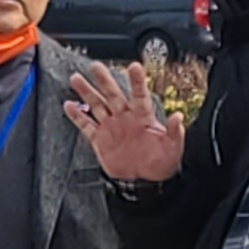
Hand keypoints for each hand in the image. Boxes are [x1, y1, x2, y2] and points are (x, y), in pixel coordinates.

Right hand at [62, 62, 187, 181]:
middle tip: (95, 66)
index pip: (139, 95)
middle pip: (112, 95)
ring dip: (86, 92)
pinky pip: (86, 125)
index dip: (137, 81)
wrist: (146, 181)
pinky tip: (69, 105)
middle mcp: (125, 118)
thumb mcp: (173, 147)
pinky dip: (77, 116)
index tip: (134, 66)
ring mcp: (111, 127)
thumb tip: (179, 116)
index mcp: (143, 117)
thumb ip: (175, 131)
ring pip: (96, 105)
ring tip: (76, 78)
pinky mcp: (100, 139)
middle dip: (104, 80)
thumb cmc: (162, 163)